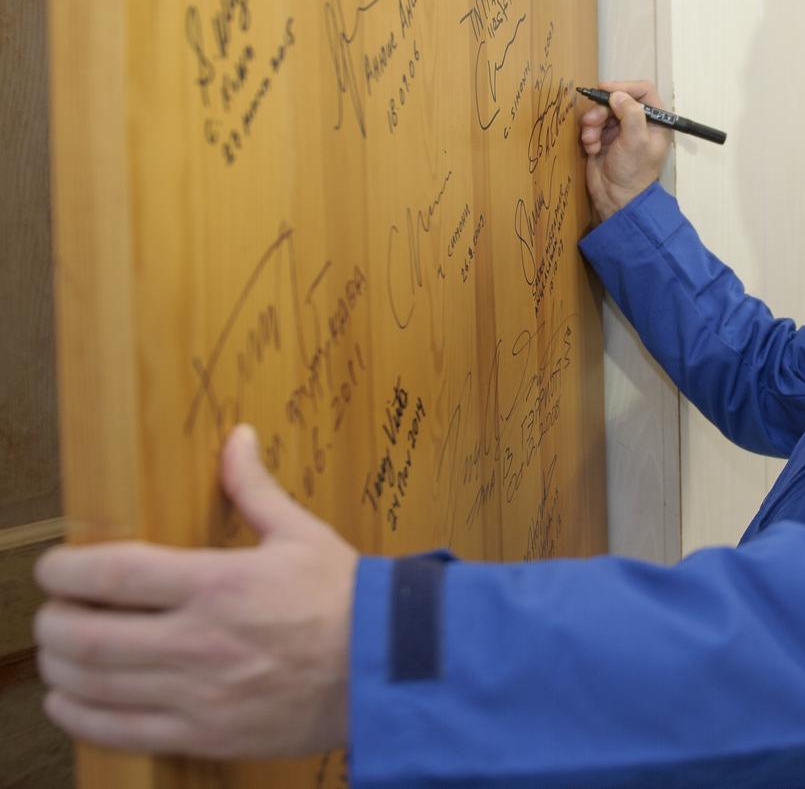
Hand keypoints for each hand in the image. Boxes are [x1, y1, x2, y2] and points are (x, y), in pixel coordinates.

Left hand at [33, 425, 357, 758]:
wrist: (385, 668)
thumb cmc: (344, 597)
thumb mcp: (300, 534)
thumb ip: (255, 489)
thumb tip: (238, 437)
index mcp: (219, 583)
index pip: (113, 574)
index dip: (65, 570)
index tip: (53, 568)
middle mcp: (199, 641)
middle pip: (86, 636)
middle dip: (52, 622)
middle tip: (53, 611)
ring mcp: (198, 694)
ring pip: (94, 685)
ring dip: (59, 668)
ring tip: (59, 653)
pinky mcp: (205, 734)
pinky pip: (120, 732)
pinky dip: (80, 717)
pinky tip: (70, 701)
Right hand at [578, 79, 672, 219]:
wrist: (616, 199)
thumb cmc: (634, 172)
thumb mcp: (636, 141)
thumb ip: (630, 114)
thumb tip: (617, 94)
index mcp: (655, 121)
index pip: (643, 91)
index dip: (624, 87)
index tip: (606, 90)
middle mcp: (639, 123)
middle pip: (617, 100)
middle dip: (602, 110)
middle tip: (591, 121)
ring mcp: (621, 131)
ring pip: (602, 113)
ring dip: (592, 124)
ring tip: (590, 140)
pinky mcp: (604, 140)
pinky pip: (593, 127)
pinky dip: (589, 136)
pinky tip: (591, 149)